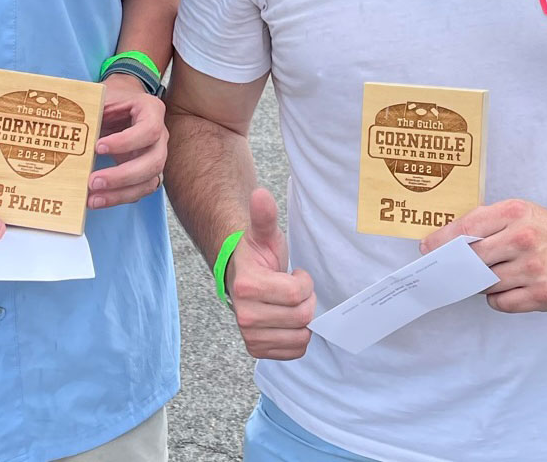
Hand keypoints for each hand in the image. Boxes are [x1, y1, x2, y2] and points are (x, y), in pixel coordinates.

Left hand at [89, 75, 166, 208]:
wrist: (123, 104)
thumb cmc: (113, 100)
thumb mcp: (104, 96)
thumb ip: (92, 107)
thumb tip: (64, 121)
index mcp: (151, 111)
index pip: (149, 130)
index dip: (125, 142)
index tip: (98, 147)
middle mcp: (160, 136)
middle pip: (154, 162)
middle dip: (122, 176)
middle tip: (93, 181)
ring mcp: (155, 155)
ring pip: (149, 181)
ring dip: (120, 193)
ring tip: (93, 198)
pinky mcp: (146, 172)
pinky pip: (139, 190)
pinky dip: (119, 197)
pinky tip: (98, 199)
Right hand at [226, 188, 316, 359]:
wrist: (240, 275)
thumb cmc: (256, 254)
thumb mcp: (263, 234)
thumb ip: (264, 216)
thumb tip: (261, 195)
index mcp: (247, 286)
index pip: (297, 294)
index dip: (304, 283)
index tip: (295, 274)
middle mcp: (245, 314)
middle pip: (301, 317)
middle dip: (306, 301)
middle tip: (294, 289)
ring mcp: (250, 335)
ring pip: (300, 337)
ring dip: (302, 320)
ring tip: (289, 305)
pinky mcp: (256, 349)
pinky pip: (294, 351)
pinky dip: (298, 338)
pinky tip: (287, 321)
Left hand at [421, 198, 546, 313]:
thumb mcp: (519, 212)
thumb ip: (485, 222)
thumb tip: (447, 239)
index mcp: (514, 214)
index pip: (467, 228)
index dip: (442, 240)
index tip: (427, 248)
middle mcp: (524, 239)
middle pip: (473, 258)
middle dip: (456, 265)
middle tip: (448, 269)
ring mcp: (534, 269)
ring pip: (486, 283)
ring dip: (480, 282)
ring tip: (489, 275)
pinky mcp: (543, 294)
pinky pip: (501, 302)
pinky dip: (498, 298)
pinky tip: (507, 287)